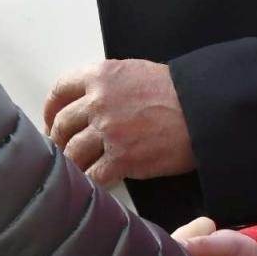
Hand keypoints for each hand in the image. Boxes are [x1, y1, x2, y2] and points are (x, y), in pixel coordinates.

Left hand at [44, 59, 193, 185]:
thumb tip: (86, 105)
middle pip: (62, 126)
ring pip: (72, 153)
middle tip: (63, 151)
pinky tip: (96, 182)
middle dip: (59, 141)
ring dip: (73, 164)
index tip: (51, 122)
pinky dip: (91, 181)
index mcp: (101, 75)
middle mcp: (99, 101)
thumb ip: (106, 85)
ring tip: (79, 169)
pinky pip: (93, 175)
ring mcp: (108, 131)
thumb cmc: (177, 91)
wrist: (205, 110)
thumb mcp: (135, 73)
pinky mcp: (121, 158)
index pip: (60, 91)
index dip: (51, 110)